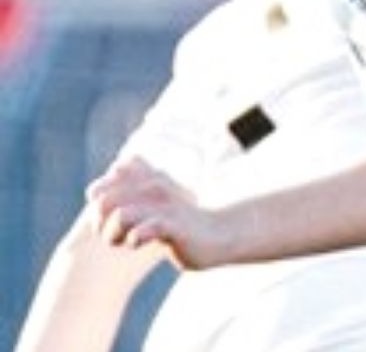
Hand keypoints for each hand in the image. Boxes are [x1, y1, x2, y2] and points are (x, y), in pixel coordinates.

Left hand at [85, 158, 225, 269]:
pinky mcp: (174, 226)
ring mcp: (165, 205)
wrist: (218, 235)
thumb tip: (92, 190)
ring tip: (123, 241)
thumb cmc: (179, 221)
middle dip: (99, 222)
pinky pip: (142, 231)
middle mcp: (155, 185)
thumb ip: (125, 188)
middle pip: (103, 200)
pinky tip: (139, 244)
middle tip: (113, 235)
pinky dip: (135, 239)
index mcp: (148, 176)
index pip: (104, 182)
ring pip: (120, 216)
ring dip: (113, 234)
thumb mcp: (152, 198)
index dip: (99, 200)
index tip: (109, 215)